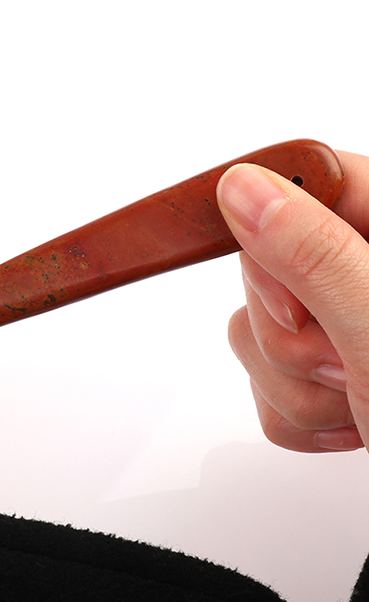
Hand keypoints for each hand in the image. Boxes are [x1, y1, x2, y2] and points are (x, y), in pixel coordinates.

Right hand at [216, 150, 368, 452]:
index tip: (296, 301)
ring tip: (359, 399)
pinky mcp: (323, 366)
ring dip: (295, 385)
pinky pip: (258, 378)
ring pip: (252, 330)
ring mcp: (342, 317)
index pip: (299, 182)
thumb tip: (244, 188)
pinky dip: (296, 413)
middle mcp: (365, 267)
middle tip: (349, 363)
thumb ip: (314, 255)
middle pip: (262, 268)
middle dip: (292, 336)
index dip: (271, 240)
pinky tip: (350, 418)